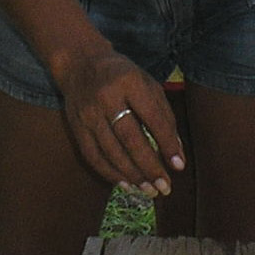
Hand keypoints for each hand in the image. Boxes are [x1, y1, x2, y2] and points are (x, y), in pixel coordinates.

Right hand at [54, 47, 185, 195]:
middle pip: (130, 139)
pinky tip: (126, 184)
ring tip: (149, 190)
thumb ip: (164, 116)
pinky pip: (93, 155)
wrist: (81, 63)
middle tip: (165, 187)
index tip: (179, 166)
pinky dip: (110, 173)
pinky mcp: (76, 126)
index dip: (167, 144)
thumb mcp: (148, 85)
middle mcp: (106, 97)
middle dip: (150, 167)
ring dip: (132, 175)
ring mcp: (88, 113)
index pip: (152, 118)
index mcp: (129, 82)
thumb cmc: (123, 76)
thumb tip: (176, 154)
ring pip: (111, 151)